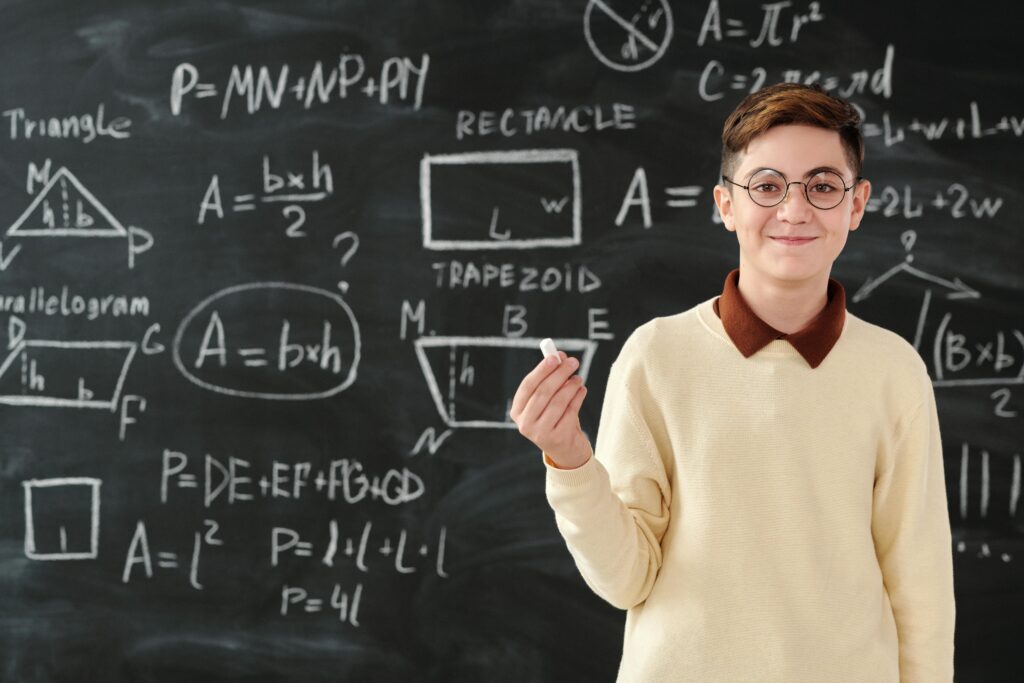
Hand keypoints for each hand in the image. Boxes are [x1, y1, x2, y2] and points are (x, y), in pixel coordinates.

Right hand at [510, 351, 592, 468]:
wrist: (566, 450)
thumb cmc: (555, 418)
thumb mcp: (549, 400)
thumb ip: (551, 378)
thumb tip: (560, 356)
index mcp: (517, 411)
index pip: (528, 386)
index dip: (542, 369)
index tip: (555, 357)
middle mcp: (525, 424)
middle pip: (543, 392)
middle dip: (560, 374)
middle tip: (573, 362)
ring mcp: (540, 433)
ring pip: (558, 401)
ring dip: (571, 385)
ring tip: (578, 378)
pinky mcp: (558, 438)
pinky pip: (571, 411)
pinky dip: (578, 397)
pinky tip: (582, 390)